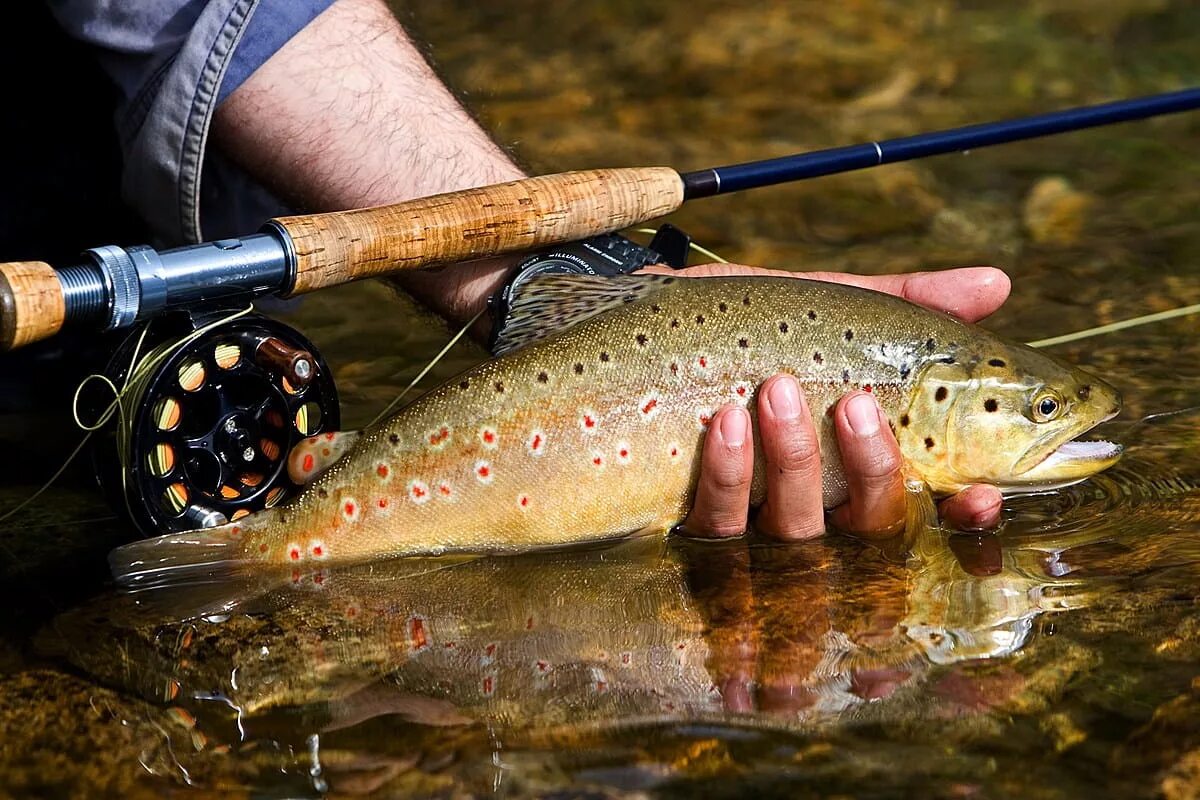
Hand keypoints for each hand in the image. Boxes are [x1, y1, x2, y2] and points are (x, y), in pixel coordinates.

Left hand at [662, 264, 1009, 538]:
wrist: (634, 321)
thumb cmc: (738, 322)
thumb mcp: (823, 307)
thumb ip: (908, 306)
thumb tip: (1001, 285)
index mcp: (857, 463)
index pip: (928, 509)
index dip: (962, 516)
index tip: (981, 492)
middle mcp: (815, 503)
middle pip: (869, 530)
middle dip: (874, 473)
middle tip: (855, 403)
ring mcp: (751, 520)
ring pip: (796, 533)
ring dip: (795, 464)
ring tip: (776, 390)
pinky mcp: (689, 520)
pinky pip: (719, 524)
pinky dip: (728, 475)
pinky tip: (724, 422)